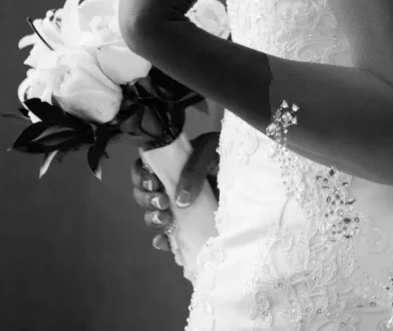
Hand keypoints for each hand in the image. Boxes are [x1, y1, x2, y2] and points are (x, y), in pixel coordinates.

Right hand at [131, 133, 219, 252]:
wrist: (251, 169)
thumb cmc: (227, 152)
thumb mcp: (209, 150)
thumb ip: (193, 169)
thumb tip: (180, 201)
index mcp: (171, 163)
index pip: (144, 169)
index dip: (141, 177)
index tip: (153, 183)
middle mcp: (171, 185)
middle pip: (144, 195)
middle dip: (146, 200)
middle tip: (162, 202)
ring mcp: (180, 207)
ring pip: (153, 216)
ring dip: (152, 219)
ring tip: (164, 219)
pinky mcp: (191, 224)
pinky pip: (171, 237)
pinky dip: (164, 242)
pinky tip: (164, 242)